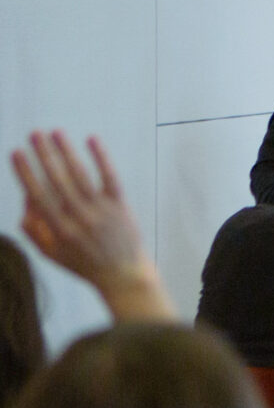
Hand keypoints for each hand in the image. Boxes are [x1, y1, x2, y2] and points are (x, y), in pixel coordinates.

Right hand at [12, 131, 171, 321]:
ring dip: (66, 151)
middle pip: (57, 180)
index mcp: (59, 230)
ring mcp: (101, 210)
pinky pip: (109, 177)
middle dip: (43, 155)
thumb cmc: (83, 264)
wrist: (123, 275)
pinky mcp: (120, 205)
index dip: (25, 173)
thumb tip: (25, 200)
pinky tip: (91, 139)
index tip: (16, 153)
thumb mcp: (51, 254)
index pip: (38, 195)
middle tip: (33, 134)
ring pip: (80, 175)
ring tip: (55, 132)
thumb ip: (34, 230)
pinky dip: (101, 157)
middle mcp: (79, 218)